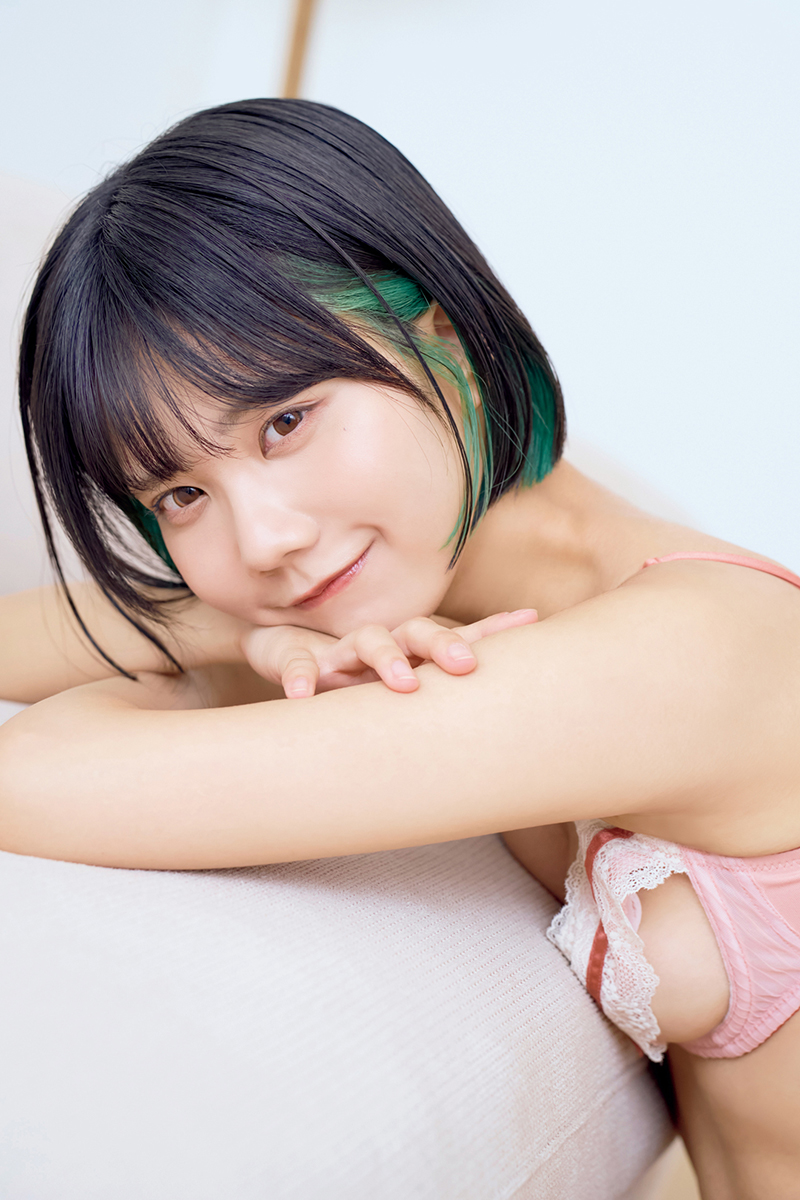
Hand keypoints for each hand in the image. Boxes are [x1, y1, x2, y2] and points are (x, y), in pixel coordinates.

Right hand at [241, 609, 537, 698]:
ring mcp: (340, 651)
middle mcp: (382, 644)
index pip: (457, 636)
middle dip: (444, 645)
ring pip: (368, 641)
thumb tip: (498, 737)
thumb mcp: (393, 694)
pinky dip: (300, 677)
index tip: (532, 620)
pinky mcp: (297, 660)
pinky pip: (297, 665)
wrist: (282, 660)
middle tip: (466, 666)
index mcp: (410, 652)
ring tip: (404, 683)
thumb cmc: (352, 683)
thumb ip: (435, 705)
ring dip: (387, 658)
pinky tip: (302, 693)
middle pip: (418, 632)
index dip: (492, 629)